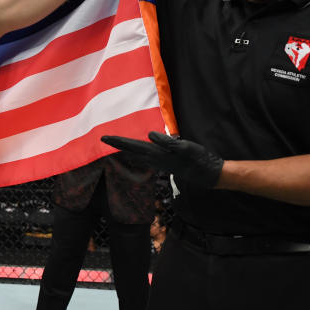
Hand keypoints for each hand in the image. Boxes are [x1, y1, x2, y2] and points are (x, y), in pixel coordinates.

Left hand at [102, 132, 222, 187]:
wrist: (207, 174)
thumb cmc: (197, 158)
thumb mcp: (185, 147)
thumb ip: (167, 142)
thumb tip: (149, 134)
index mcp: (157, 153)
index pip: (132, 145)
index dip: (118, 141)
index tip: (104, 137)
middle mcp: (154, 159)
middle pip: (131, 150)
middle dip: (117, 144)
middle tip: (103, 138)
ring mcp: (158, 162)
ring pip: (136, 154)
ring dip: (125, 149)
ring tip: (115, 144)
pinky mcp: (164, 163)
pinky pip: (144, 157)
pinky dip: (135, 153)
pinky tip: (133, 153)